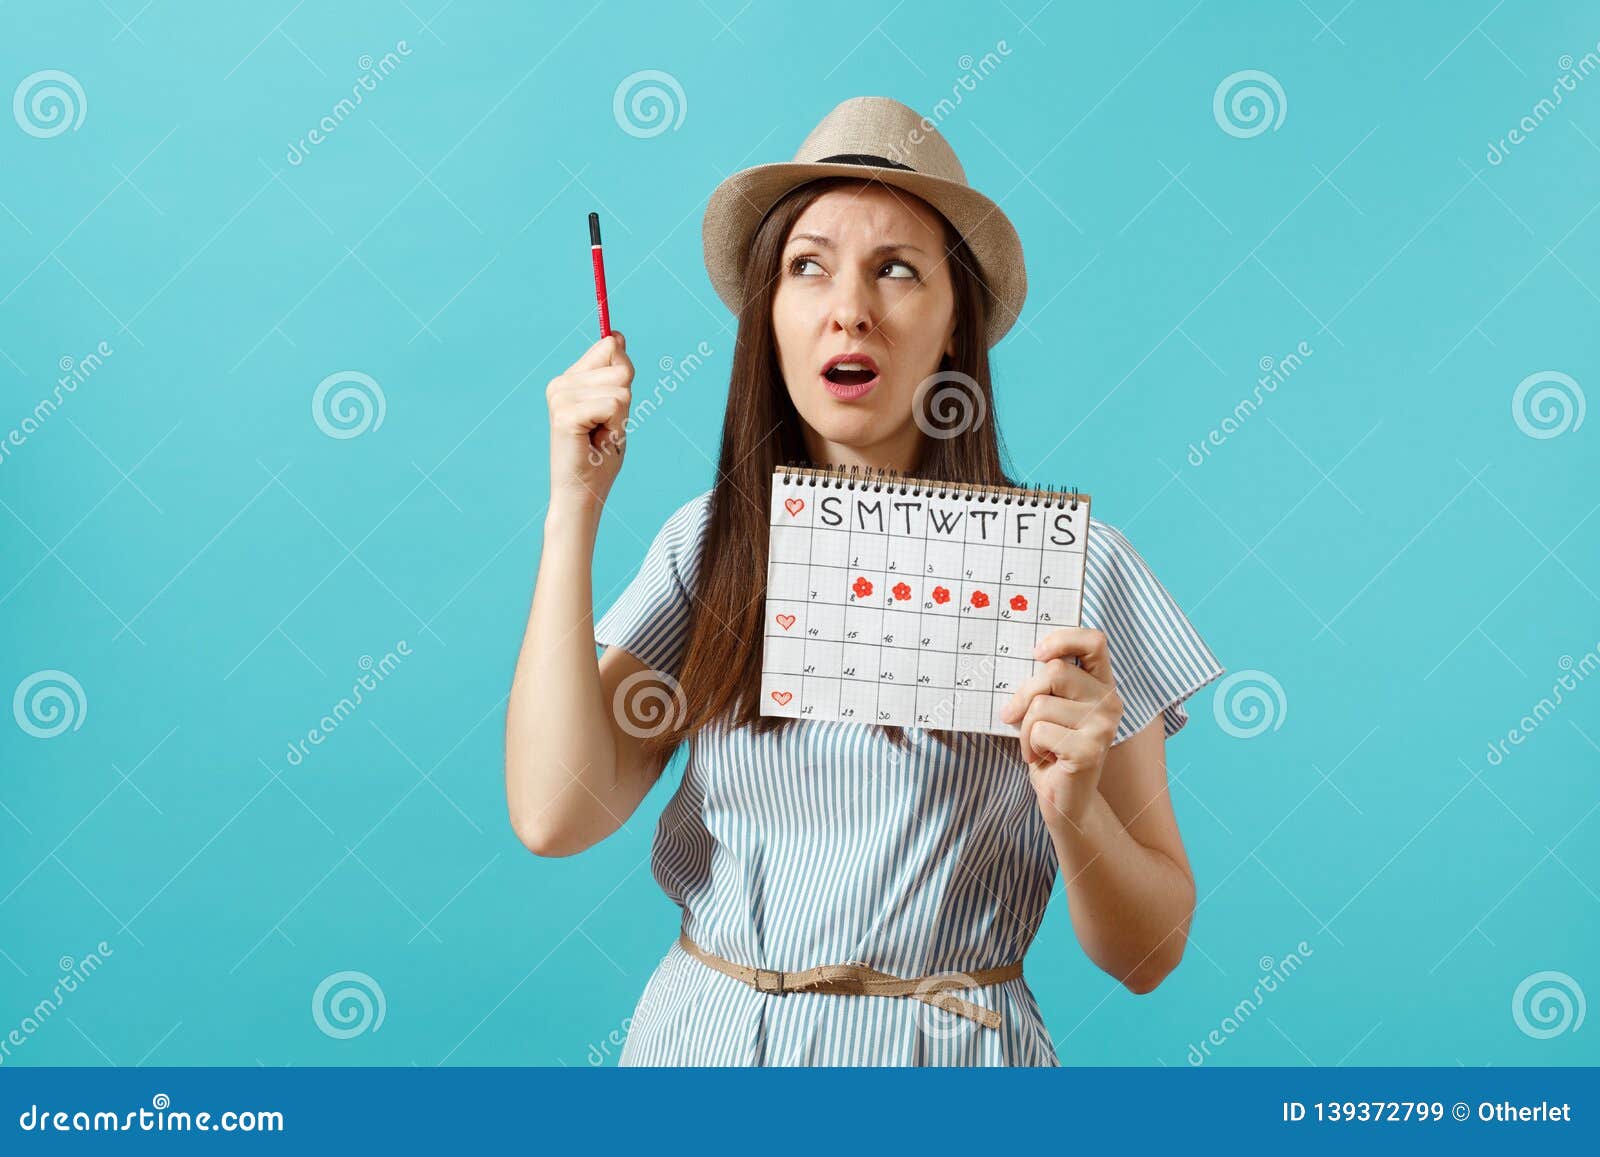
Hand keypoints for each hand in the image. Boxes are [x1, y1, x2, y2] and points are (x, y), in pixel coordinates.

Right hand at [547, 331, 632, 512]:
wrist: (583, 493)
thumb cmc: (600, 455)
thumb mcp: (617, 407)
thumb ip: (617, 372)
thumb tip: (616, 336)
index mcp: (569, 377)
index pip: (611, 347)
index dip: (623, 378)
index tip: (610, 409)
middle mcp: (560, 383)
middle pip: (621, 368)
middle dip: (625, 403)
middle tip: (604, 429)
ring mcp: (560, 396)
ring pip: (621, 389)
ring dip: (620, 418)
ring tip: (599, 436)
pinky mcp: (564, 414)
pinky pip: (614, 405)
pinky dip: (615, 427)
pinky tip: (596, 441)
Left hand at [997, 626, 1122, 827]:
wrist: (1064, 798)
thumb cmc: (1050, 747)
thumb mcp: (1048, 706)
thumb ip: (1045, 682)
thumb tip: (1017, 658)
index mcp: (1101, 683)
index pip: (1094, 641)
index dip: (1063, 639)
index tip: (1037, 653)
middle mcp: (1109, 700)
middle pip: (1054, 672)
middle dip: (1023, 695)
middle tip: (1013, 715)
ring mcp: (1103, 725)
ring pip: (1040, 705)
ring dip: (1024, 728)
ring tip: (1038, 743)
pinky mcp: (1090, 750)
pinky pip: (1039, 731)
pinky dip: (1028, 746)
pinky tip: (1044, 758)